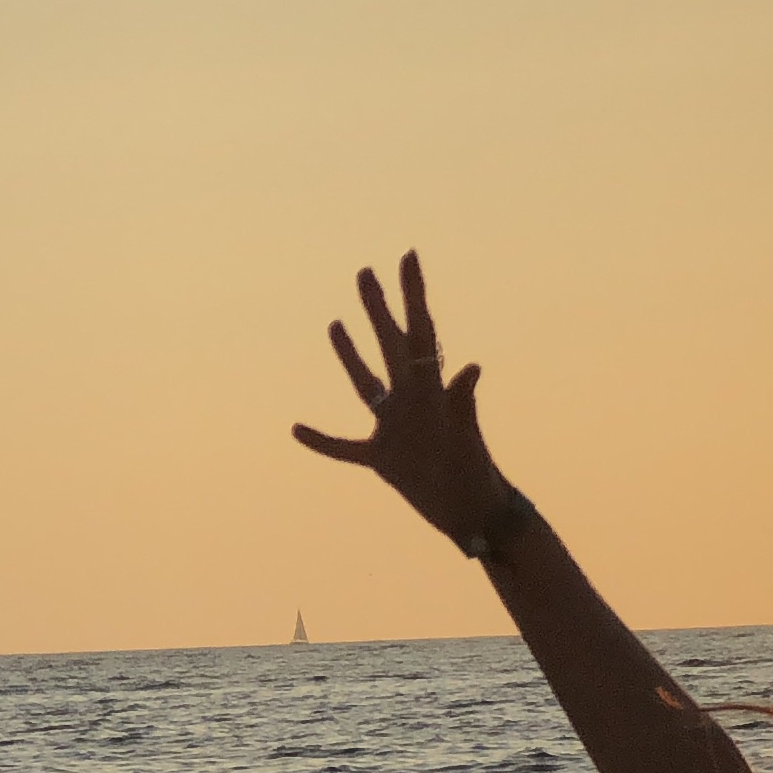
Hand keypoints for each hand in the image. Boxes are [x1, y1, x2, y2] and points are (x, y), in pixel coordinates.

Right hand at [291, 250, 506, 546]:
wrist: (474, 517)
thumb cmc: (475, 479)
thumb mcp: (464, 437)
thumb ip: (462, 403)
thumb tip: (471, 370)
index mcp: (428, 388)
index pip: (419, 330)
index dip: (413, 292)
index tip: (409, 254)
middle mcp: (410, 401)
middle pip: (389, 344)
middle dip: (377, 308)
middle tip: (365, 272)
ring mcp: (395, 429)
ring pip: (366, 384)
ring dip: (350, 356)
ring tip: (334, 324)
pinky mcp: (384, 461)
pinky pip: (346, 448)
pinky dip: (323, 441)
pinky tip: (297, 429)